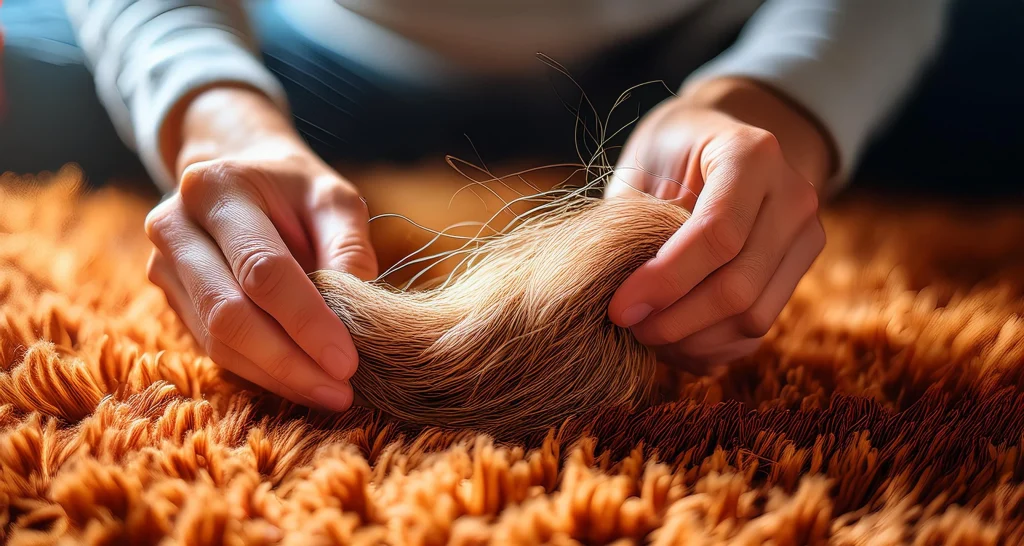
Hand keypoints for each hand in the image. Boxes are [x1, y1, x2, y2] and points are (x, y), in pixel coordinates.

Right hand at [145, 87, 376, 409]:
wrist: (242, 177)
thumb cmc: (295, 190)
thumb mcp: (333, 198)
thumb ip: (350, 246)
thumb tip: (358, 311)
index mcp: (215, 189)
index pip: (262, 269)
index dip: (306, 320)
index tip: (347, 360)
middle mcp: (175, 226)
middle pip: (230, 313)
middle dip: (289, 362)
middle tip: (341, 391)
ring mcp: (164, 266)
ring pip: (218, 340)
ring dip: (276, 376)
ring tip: (329, 394)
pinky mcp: (171, 299)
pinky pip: (214, 349)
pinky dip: (260, 373)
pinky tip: (300, 382)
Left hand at [606, 78, 830, 368]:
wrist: (721, 141)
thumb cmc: (669, 153)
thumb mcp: (643, 166)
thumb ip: (635, 223)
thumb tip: (623, 297)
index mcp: (752, 155)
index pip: (718, 235)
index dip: (666, 281)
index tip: (619, 309)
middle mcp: (792, 196)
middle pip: (739, 286)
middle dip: (676, 320)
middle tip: (629, 327)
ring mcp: (805, 237)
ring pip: (753, 318)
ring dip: (692, 339)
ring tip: (646, 331)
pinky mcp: (800, 272)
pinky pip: (756, 331)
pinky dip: (709, 345)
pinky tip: (673, 335)